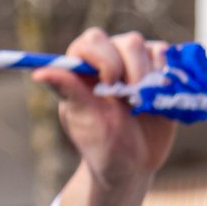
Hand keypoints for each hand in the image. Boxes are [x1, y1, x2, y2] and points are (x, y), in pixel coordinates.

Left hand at [33, 29, 178, 205]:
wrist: (133, 164)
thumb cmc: (101, 145)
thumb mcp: (83, 119)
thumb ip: (67, 91)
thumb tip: (37, 73)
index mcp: (82, 69)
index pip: (91, 42)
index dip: (104, 57)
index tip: (108, 83)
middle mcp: (108, 59)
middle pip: (127, 41)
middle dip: (133, 69)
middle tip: (130, 101)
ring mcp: (135, 63)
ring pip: (150, 48)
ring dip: (150, 76)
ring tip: (142, 105)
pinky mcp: (159, 70)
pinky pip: (168, 58)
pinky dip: (167, 76)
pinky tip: (158, 100)